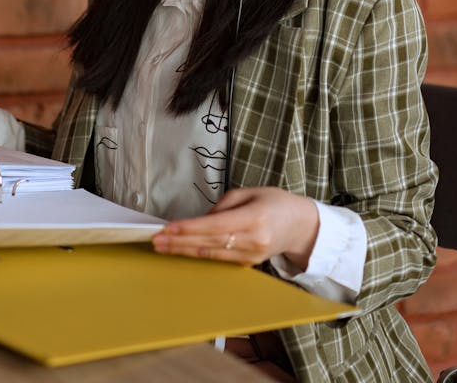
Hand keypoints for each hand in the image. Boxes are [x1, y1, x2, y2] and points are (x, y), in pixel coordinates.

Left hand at [152, 187, 318, 270]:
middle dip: (179, 242)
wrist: (301, 226)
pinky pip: (219, 259)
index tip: (167, 229)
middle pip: (208, 243)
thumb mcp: (249, 192)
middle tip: (155, 240)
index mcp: (254, 218)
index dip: (189, 228)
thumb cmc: (275, 202)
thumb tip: (201, 219)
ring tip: (162, 246)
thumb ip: (223, 205)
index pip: (214, 226)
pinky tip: (182, 250)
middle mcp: (252, 240)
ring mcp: (251, 256)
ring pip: (211, 255)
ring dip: (184, 250)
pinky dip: (199, 254)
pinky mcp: (249, 264)